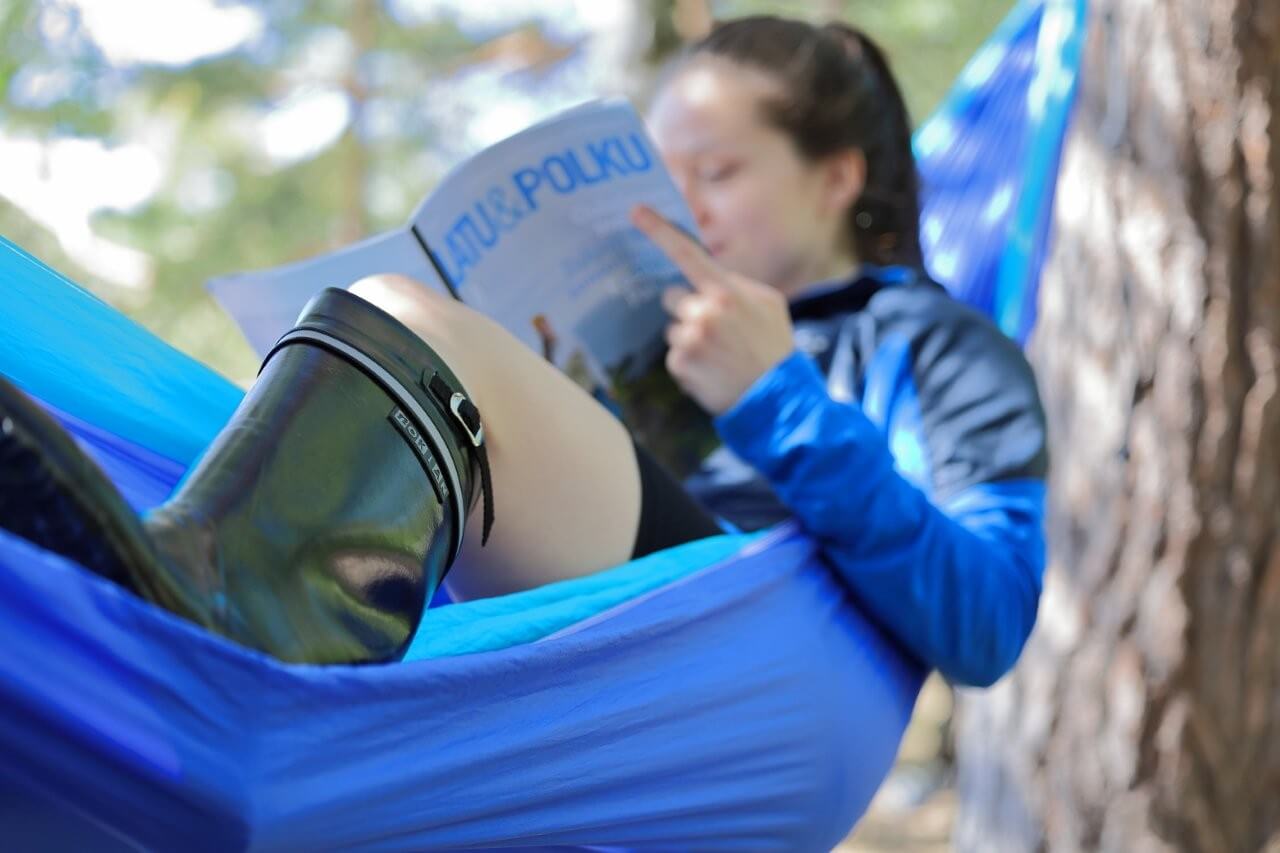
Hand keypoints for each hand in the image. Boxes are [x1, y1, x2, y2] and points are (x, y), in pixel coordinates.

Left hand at [630, 204, 794, 415]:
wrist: (777, 398)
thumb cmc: (773, 347)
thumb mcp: (767, 304)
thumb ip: (735, 285)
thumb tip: (709, 277)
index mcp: (725, 291)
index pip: (687, 253)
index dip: (658, 230)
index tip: (635, 211)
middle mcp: (704, 311)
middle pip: (673, 298)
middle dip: (689, 311)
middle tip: (718, 332)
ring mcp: (690, 338)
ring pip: (673, 330)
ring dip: (690, 341)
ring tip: (720, 356)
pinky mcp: (680, 364)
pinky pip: (674, 357)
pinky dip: (689, 365)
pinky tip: (712, 372)